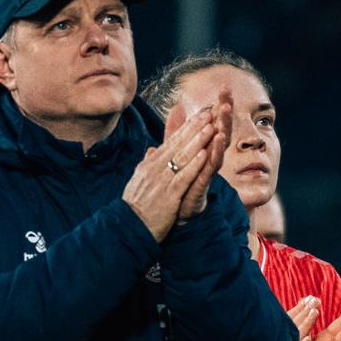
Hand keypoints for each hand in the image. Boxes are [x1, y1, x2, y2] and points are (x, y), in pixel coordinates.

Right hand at [122, 94, 228, 242]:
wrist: (129, 228)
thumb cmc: (136, 205)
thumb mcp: (138, 180)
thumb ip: (147, 163)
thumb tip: (152, 149)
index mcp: (149, 164)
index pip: (170, 141)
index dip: (186, 127)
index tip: (199, 115)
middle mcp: (154, 169)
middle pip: (178, 144)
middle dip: (195, 127)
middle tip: (209, 112)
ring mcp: (161, 181)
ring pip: (182, 157)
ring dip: (198, 141)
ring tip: (211, 127)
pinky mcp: (168, 196)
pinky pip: (183, 176)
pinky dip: (194, 164)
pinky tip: (204, 154)